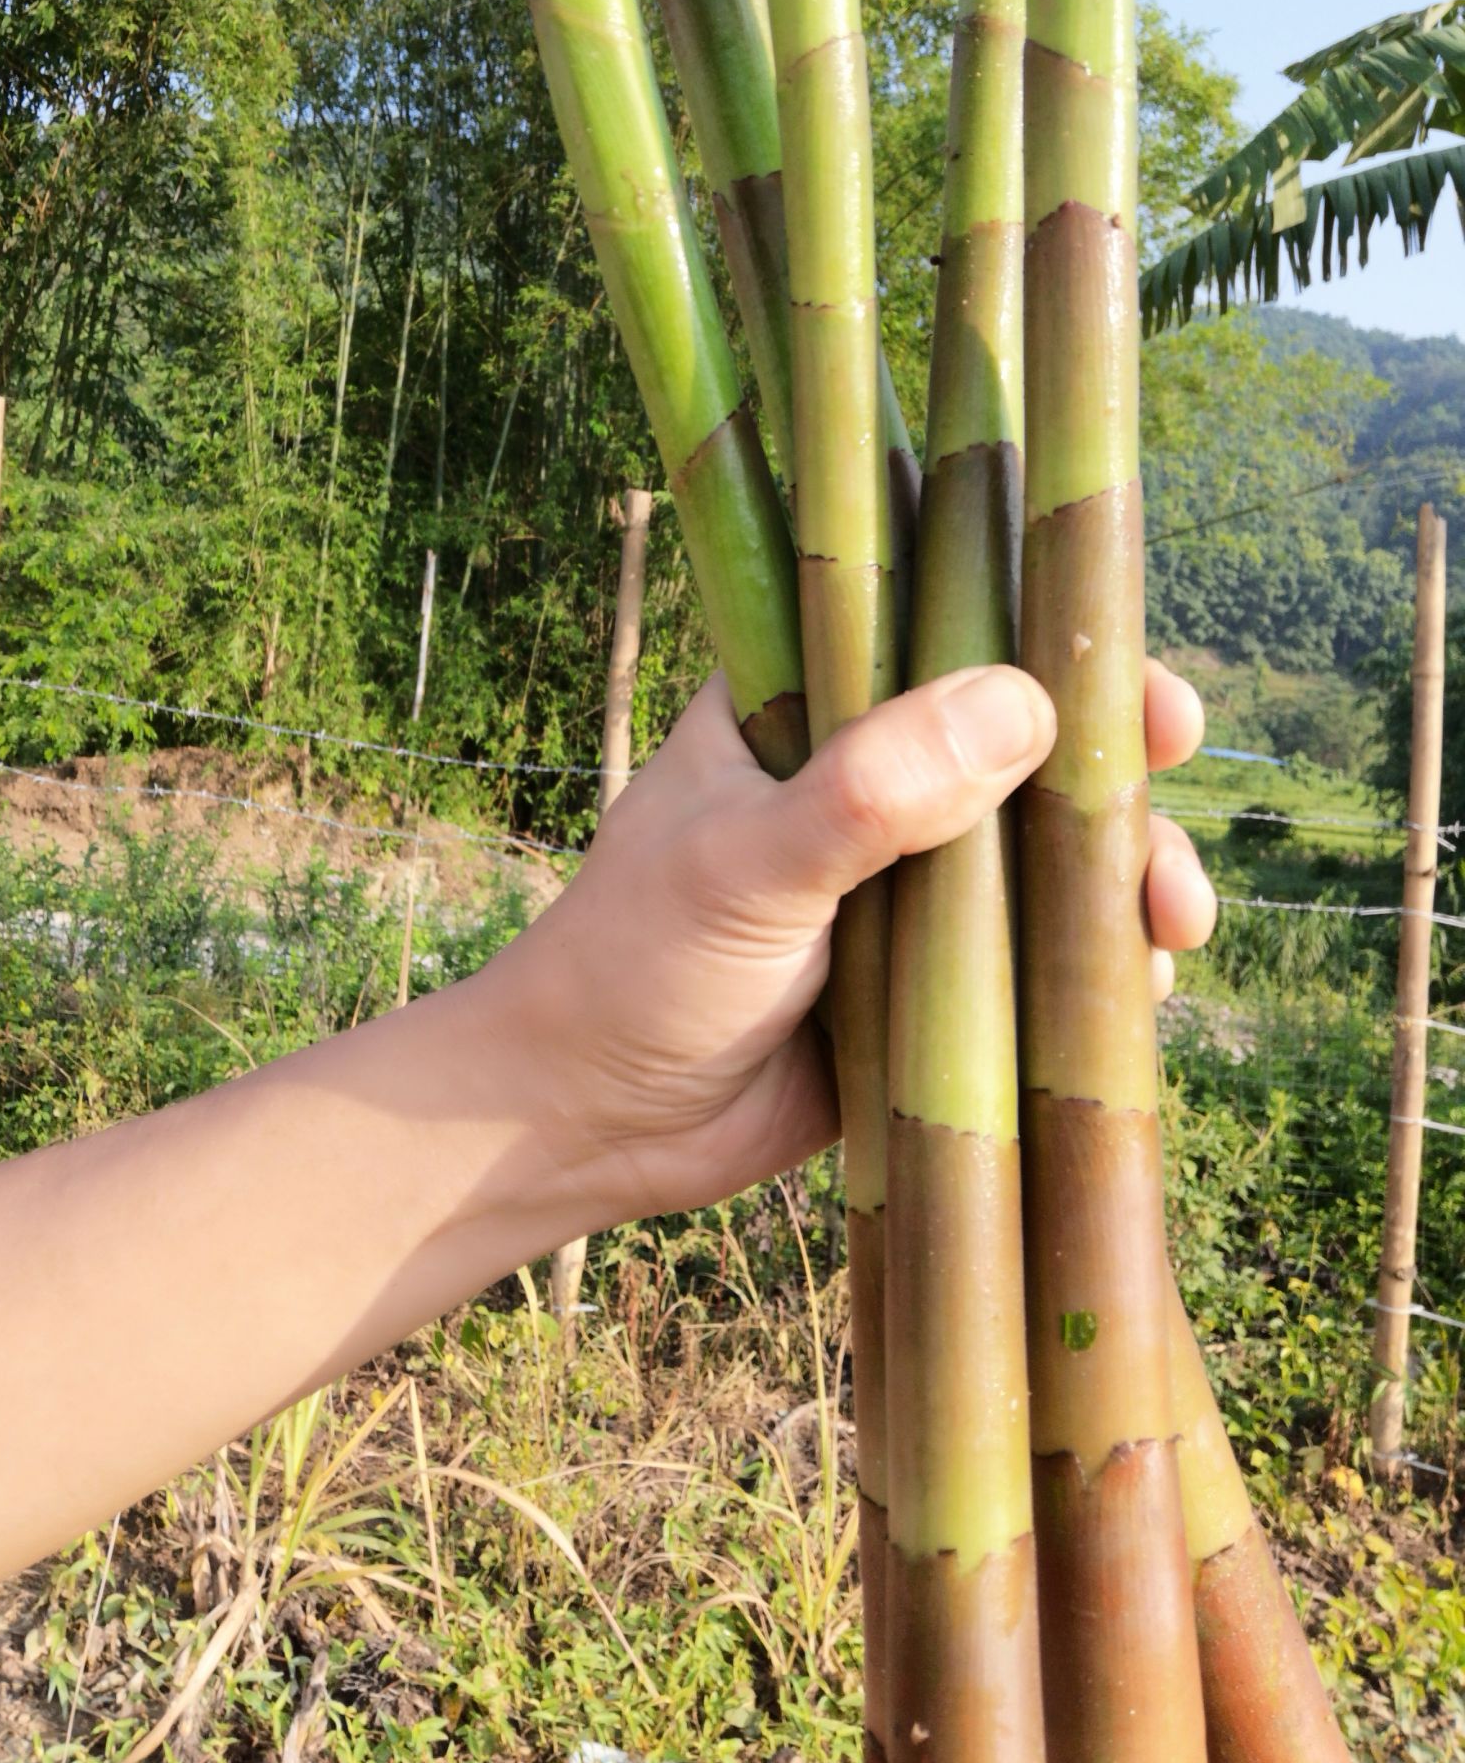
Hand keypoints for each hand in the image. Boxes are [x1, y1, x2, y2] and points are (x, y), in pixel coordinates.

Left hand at [500, 658, 1216, 1229]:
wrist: (585, 1127)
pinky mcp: (928, 985)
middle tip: (1177, 769)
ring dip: (1121, 872)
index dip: (1043, 640)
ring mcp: (901, 884)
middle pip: (1020, 744)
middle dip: (1112, 762)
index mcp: (801, 708)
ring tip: (1175, 918)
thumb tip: (1023, 708)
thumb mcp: (746, 864)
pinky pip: (1033, 964)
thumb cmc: (634, 967)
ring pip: (1043, 856)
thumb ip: (869, 791)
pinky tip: (1146, 988)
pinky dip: (1095, 970)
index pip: (936, 635)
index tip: (1134, 671)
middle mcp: (863, 781)